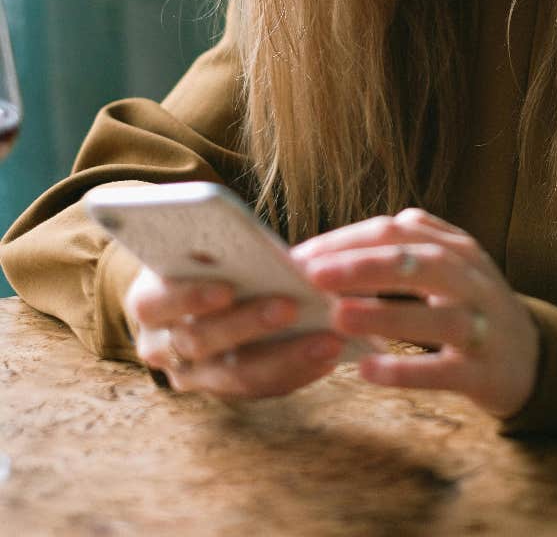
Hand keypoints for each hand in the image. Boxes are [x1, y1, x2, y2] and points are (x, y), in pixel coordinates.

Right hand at [123, 266, 342, 397]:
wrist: (193, 295)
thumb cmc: (204, 259)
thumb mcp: (200, 248)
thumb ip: (220, 251)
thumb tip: (270, 255)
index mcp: (146, 301)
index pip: (155, 303)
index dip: (190, 297)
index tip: (227, 288)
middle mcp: (159, 347)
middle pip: (199, 341)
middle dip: (248, 323)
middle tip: (291, 306)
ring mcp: (190, 376)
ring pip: (233, 375)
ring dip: (284, 356)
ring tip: (326, 339)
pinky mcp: (223, 391)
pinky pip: (259, 389)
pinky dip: (295, 372)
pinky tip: (326, 357)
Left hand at [293, 208, 539, 417]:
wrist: (532, 358)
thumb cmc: (469, 306)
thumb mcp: (448, 264)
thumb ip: (401, 248)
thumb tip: (327, 252)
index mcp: (456, 248)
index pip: (398, 230)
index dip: (348, 240)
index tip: (301, 256)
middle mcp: (472, 280)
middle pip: (420, 262)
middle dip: (364, 265)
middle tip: (313, 276)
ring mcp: (482, 326)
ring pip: (437, 316)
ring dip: (385, 314)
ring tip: (337, 316)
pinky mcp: (484, 372)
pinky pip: (443, 371)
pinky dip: (406, 370)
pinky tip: (368, 371)